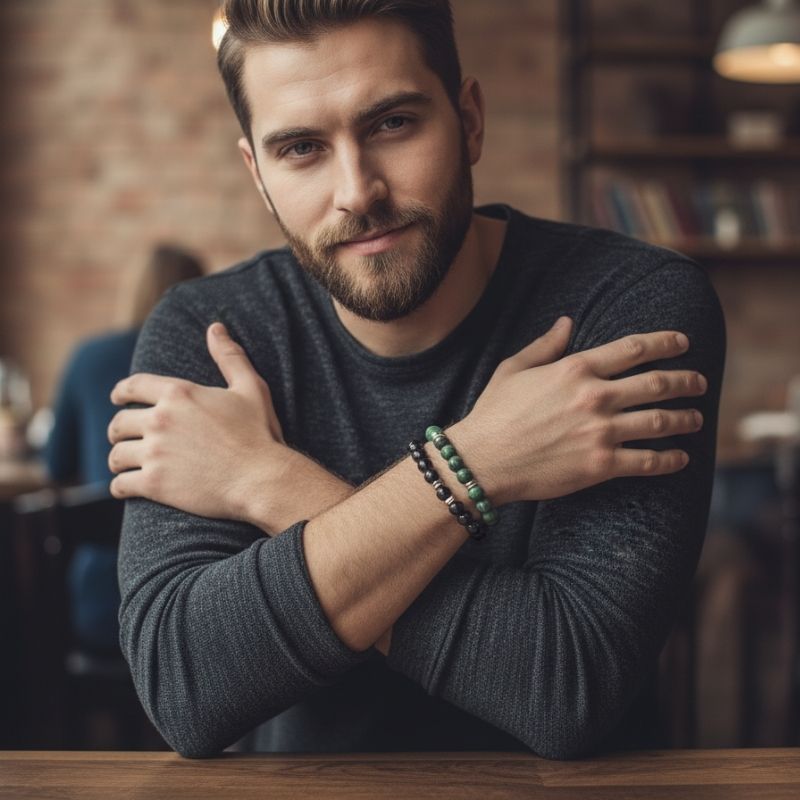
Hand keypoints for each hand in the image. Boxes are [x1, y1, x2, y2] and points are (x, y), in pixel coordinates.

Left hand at [107, 322, 285, 522]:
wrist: (261, 478)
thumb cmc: (259, 434)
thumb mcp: (250, 388)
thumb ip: (230, 356)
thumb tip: (215, 328)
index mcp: (179, 393)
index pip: (133, 386)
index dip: (121, 391)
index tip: (117, 398)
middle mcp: (161, 420)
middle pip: (119, 422)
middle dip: (118, 430)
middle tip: (122, 437)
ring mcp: (155, 453)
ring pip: (117, 454)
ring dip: (118, 459)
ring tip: (123, 465)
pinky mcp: (154, 484)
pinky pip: (120, 484)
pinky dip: (120, 486)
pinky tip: (126, 487)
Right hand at [453, 318, 706, 503]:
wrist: (482, 460)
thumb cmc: (494, 413)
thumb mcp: (513, 369)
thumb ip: (544, 345)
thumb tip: (567, 322)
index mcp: (575, 369)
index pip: (633, 349)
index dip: (665, 342)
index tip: (683, 342)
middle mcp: (594, 397)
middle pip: (657, 383)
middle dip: (686, 381)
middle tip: (700, 383)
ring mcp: (600, 432)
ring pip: (660, 421)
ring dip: (685, 418)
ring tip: (696, 418)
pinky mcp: (600, 465)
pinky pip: (648, 461)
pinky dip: (670, 459)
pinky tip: (682, 457)